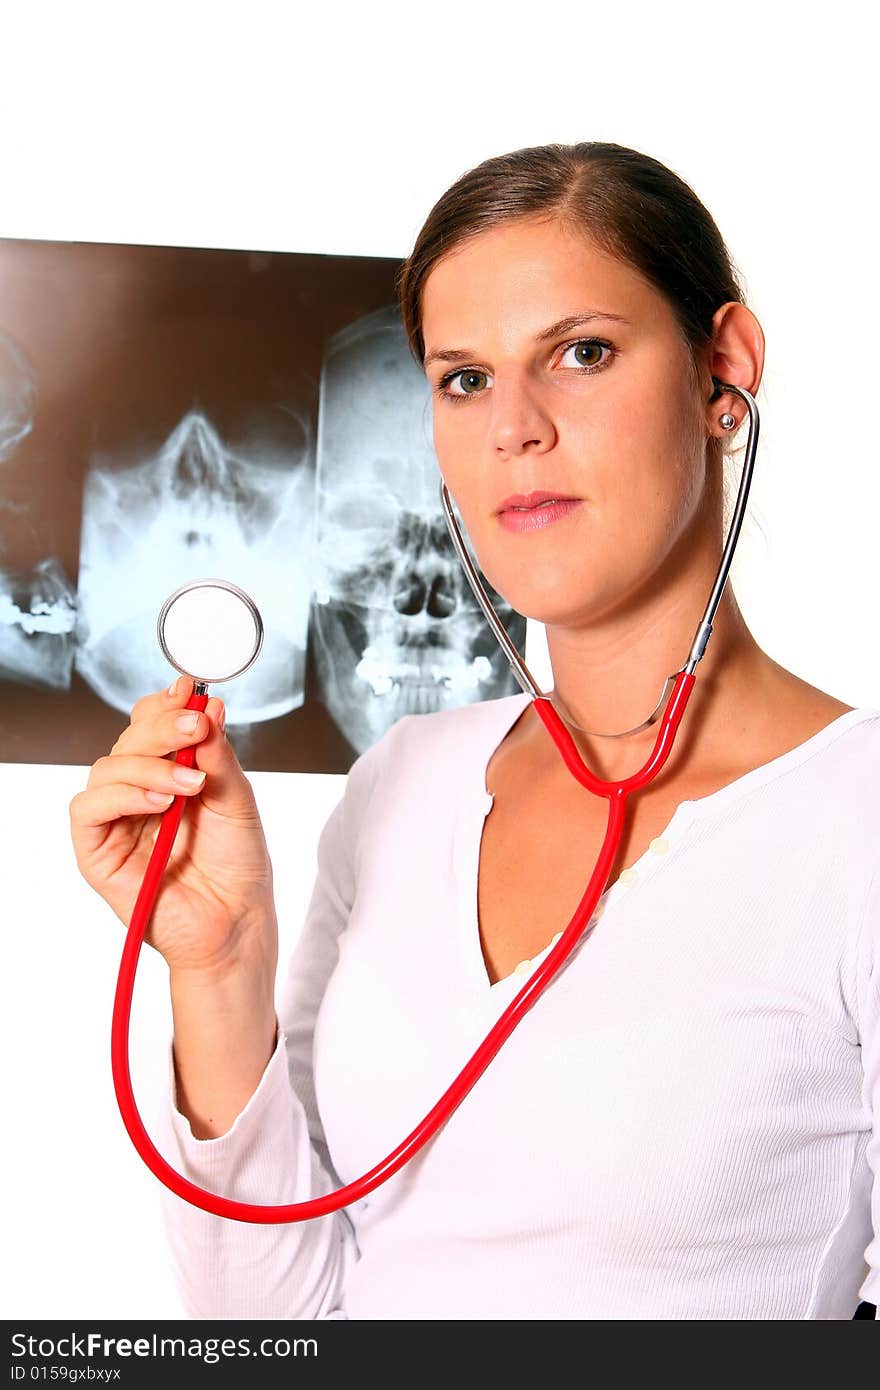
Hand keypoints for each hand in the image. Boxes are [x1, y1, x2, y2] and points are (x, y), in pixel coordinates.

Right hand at [69, 675, 276, 975]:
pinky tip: (159, 802)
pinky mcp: (97, 852)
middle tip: (195, 726)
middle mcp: (140, 793)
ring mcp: (117, 821)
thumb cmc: (237, 867)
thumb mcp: (237, 800)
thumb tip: (209, 707)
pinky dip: (123, 795)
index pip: (151, 724)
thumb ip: (218, 755)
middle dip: (163, 727)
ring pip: (108, 767)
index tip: (191, 691)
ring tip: (190, 783)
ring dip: (149, 764)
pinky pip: (89, 809)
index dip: (166, 704)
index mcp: (170, 774)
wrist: (236, 922)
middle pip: (130, 738)